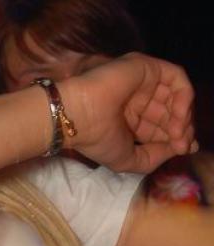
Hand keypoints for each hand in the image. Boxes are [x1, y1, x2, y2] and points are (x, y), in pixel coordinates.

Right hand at [60, 53, 195, 172]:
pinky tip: (179, 115)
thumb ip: (156, 157)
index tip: (183, 150)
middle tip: (183, 144)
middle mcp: (137, 101)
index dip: (175, 139)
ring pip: (175, 96)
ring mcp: (142, 83)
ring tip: (178, 133)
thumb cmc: (97, 140)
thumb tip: (181, 147)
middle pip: (170, 112)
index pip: (160, 127)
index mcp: (128, 121)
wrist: (78, 117)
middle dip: (181, 130)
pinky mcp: (147, 68)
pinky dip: (184, 96)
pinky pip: (176, 78)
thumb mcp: (129, 160)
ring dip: (183, 116)